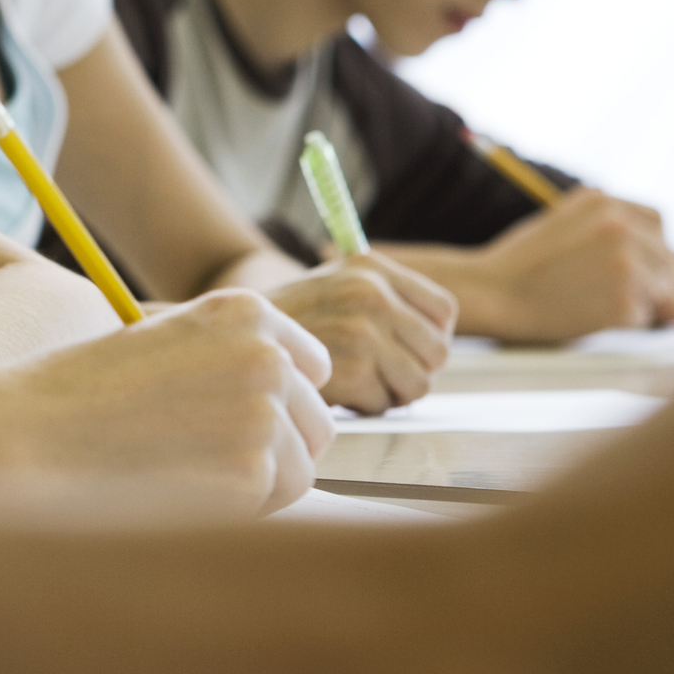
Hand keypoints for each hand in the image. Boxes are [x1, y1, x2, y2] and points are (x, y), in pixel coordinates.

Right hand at [9, 290, 333, 516]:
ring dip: (259, 484)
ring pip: (301, 468)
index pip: (311, 369)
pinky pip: (273, 504)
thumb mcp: (169, 342)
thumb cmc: (85, 394)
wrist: (33, 433)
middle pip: (316, 421)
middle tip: (210, 463)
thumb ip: (232, 361)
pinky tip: (183, 493)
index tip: (235, 424)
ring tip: (190, 476)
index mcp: (247, 311)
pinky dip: (238, 511)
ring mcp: (265, 411)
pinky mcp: (254, 470)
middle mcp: (268, 354)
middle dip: (278, 449)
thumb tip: (287, 408)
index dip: (278, 404)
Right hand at [262, 254, 455, 414]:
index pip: (444, 311)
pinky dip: (361, 406)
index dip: (425, 337)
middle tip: (374, 372)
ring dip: (389, 392)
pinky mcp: (350, 371)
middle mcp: (370, 293)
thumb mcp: (335, 286)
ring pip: (419, 384)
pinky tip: (334, 392)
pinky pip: (385, 404)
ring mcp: (361, 331)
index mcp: (370, 267)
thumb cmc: (289, 324)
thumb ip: (386, 300)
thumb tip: (440, 340)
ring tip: (353, 381)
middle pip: (437, 351)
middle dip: (410, 369)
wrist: (229, 342)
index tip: (399, 347)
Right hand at [456, 188, 673, 340]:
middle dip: (670, 287)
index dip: (659, 252)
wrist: (491, 292)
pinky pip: (645, 318)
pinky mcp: (624, 300)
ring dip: (653, 308)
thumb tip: (649, 253)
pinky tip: (603, 324)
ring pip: (665, 290)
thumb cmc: (519, 264)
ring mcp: (625, 264)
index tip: (657, 276)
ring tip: (625, 317)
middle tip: (666, 312)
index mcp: (604, 202)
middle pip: (671, 259)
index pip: (658, 224)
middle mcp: (620, 226)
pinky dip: (632, 327)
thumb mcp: (560, 220)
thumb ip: (602, 226)